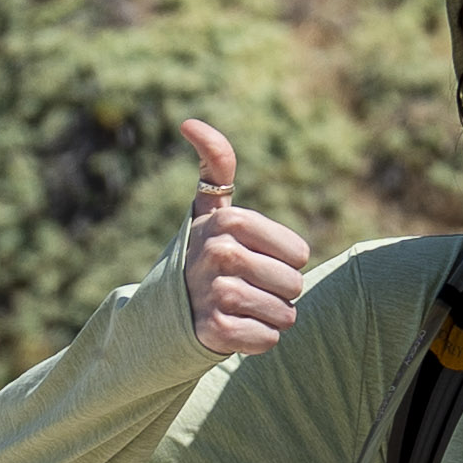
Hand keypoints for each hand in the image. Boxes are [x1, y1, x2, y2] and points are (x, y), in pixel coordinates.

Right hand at [171, 118, 312, 361]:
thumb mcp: (208, 209)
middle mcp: (219, 251)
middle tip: (245, 288)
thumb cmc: (201, 255)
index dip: (284, 261)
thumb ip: (215, 164)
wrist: (164, 313)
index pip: (298, 252)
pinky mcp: (214, 329)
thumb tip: (190, 122)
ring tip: (240, 309)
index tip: (252, 258)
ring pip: (284, 314)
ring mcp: (215, 290)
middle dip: (278, 293)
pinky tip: (234, 329)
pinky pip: (268, 339)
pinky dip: (258, 340)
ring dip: (270, 318)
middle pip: (293, 284)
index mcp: (228, 220)